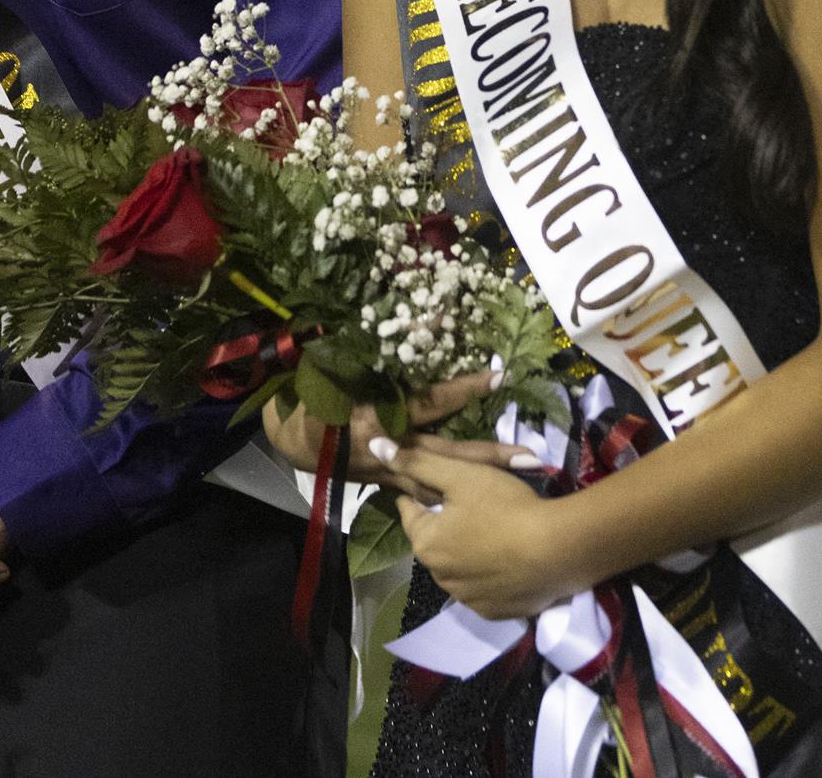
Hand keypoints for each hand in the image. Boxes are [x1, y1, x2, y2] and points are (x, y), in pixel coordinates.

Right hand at [262, 369, 539, 487]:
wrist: (289, 439)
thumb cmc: (312, 395)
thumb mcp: (335, 365)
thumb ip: (372, 348)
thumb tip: (421, 318)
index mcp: (378, 418)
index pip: (430, 403)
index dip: (463, 390)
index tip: (497, 376)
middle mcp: (392, 449)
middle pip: (450, 456)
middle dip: (491, 457)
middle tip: (532, 457)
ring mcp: (393, 472)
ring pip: (445, 480)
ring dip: (483, 482)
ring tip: (523, 480)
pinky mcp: (391, 483)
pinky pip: (427, 493)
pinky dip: (455, 496)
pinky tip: (486, 502)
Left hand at [384, 441, 572, 620]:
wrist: (557, 550)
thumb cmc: (505, 506)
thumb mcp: (461, 475)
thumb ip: (417, 461)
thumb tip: (374, 447)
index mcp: (426, 543)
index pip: (411, 511)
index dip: (424, 492)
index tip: (442, 481)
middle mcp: (440, 577)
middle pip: (435, 540)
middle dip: (446, 523)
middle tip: (473, 502)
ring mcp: (468, 599)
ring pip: (458, 566)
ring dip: (466, 550)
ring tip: (492, 528)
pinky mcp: (495, 612)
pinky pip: (482, 588)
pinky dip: (488, 574)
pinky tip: (507, 557)